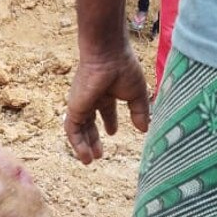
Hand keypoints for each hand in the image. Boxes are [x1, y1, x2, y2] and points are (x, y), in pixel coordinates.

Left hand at [64, 45, 150, 164]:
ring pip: (79, 129)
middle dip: (93, 139)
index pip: (105, 110)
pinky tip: (85, 156)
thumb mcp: (136, 94)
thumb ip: (139, 112)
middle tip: (99, 154)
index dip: (109, 122)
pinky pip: (72, 131)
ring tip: (89, 160)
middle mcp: (92, 98)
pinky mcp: (74, 109)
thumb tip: (145, 129)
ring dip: (84, 146)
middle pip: (90, 123)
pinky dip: (77, 145)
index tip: (113, 132)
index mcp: (106, 92)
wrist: (107, 56)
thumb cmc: (123, 68)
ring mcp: (81, 104)